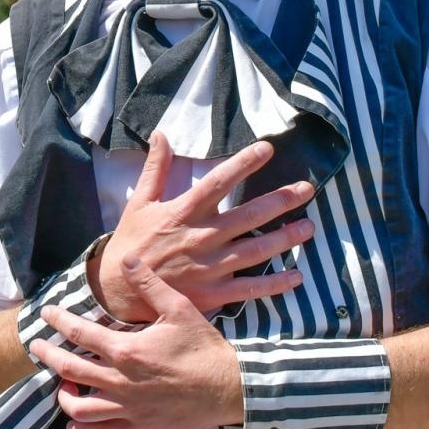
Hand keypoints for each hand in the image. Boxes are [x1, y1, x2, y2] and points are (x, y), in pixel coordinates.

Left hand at [32, 257, 241, 428]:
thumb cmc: (203, 346)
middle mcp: (121, 381)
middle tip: (37, 347)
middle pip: (69, 369)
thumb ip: (148, 284)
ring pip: (80, 407)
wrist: (229, 388)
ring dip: (63, 395)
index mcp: (126, 350)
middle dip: (48, 356)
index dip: (58, 321)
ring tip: (59, 385)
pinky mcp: (140, 428)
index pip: (79, 334)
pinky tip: (75, 422)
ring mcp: (128, 408)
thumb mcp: (178, 308)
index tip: (46, 314)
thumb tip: (126, 258)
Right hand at [89, 132, 314, 322]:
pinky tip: (296, 276)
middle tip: (307, 189)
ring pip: (255, 250)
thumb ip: (155, 169)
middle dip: (280, 201)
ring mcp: (210, 268)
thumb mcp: (140, 203)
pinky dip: (275, 284)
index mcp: (184, 213)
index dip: (243, 164)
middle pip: (248, 216)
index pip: (218, 182)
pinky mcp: (214, 294)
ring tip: (309, 227)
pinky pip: (250, 289)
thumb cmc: (132, 243)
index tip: (267, 149)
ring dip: (284, 239)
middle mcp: (201, 238)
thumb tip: (161, 135)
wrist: (119, 291)